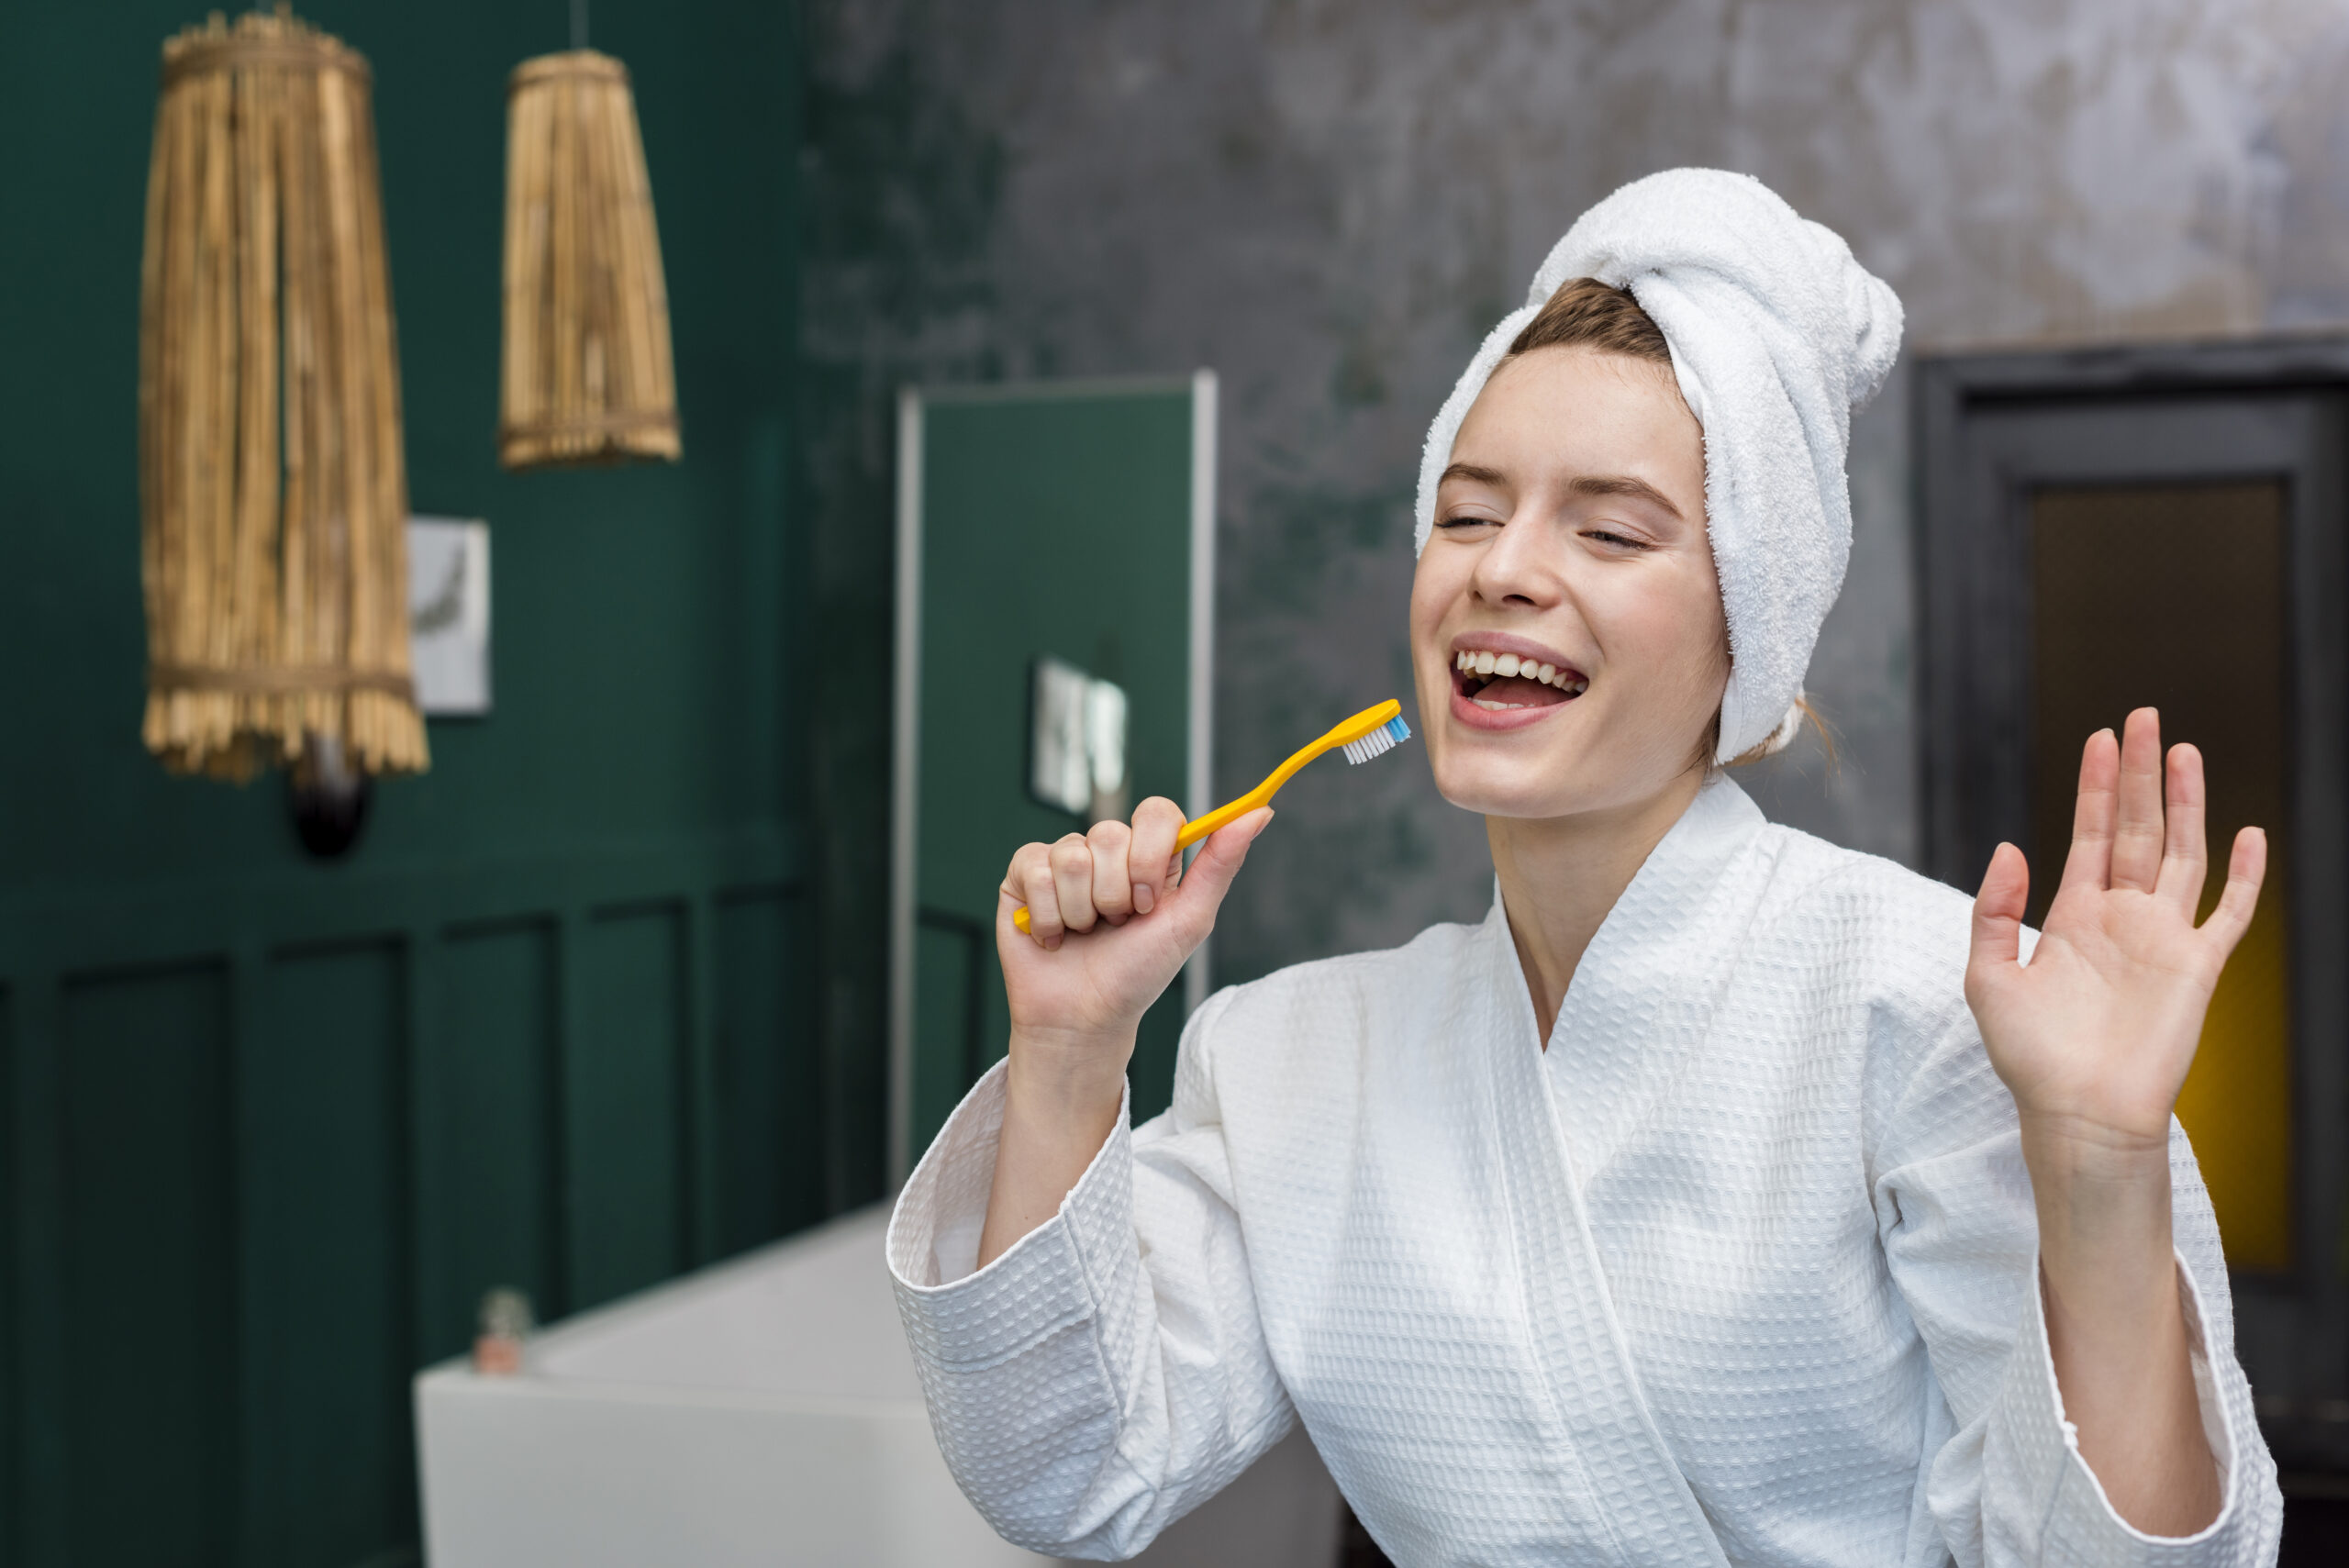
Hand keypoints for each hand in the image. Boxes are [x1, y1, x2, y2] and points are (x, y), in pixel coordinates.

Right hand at [998, 798, 1270, 1050]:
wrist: (1083, 1017)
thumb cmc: (1138, 974)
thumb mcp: (1189, 921)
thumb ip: (1221, 863)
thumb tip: (1260, 812)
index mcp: (1151, 856)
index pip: (1156, 812)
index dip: (1150, 854)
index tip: (1150, 902)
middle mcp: (1107, 851)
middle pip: (1109, 834)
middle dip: (1116, 895)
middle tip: (1117, 925)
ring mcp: (1063, 859)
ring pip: (1072, 856)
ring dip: (1082, 911)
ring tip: (1085, 933)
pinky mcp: (1024, 874)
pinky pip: (1036, 869)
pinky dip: (1049, 915)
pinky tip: (1054, 936)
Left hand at [1965, 707, 2265, 1152]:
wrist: (2079, 1114)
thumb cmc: (2030, 1058)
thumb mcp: (1988, 977)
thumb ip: (1993, 911)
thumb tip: (2010, 846)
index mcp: (2072, 917)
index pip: (2090, 835)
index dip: (2096, 787)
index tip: (2100, 738)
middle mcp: (2122, 919)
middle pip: (2138, 830)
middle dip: (2139, 775)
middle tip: (2142, 717)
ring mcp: (2163, 940)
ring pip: (2182, 854)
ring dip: (2185, 804)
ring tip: (2183, 751)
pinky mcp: (2198, 968)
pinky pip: (2229, 913)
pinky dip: (2243, 875)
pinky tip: (2250, 833)